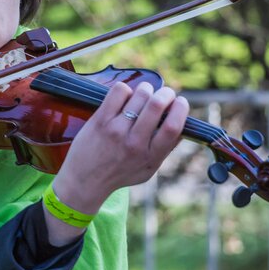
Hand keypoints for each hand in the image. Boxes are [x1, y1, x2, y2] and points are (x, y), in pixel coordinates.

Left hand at [47, 81, 187, 232]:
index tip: (181, 102)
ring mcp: (116, 130)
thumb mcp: (148, 170)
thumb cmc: (119, 174)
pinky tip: (125, 98)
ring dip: (147, 89)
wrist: (85, 180)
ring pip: (140, 95)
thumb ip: (165, 150)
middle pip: (157, 105)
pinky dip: (126, 89)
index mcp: (150, 156)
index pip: (173, 126)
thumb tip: (183, 127)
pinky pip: (119, 91)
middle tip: (165, 94)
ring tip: (145, 94)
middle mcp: (134, 143)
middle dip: (166, 93)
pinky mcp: (101, 120)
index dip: (181, 108)